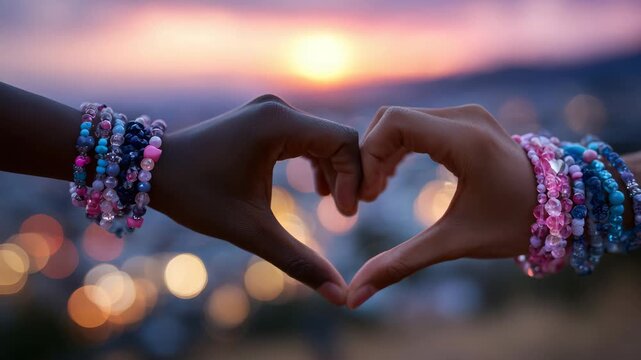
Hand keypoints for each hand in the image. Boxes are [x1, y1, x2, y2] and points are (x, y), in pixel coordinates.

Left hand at [152, 95, 361, 304]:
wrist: (152, 172)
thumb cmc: (196, 196)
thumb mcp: (250, 230)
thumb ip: (298, 260)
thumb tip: (339, 296)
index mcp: (278, 124)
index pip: (343, 142)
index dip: (354, 178)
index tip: (343, 215)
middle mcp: (278, 110)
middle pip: (337, 139)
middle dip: (347, 176)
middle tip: (343, 214)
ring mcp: (271, 112)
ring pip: (323, 139)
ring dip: (334, 171)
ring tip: (331, 205)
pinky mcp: (264, 120)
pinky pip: (307, 138)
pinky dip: (317, 162)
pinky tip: (317, 190)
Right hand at [347, 105, 536, 308]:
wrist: (562, 210)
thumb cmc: (514, 226)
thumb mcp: (455, 242)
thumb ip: (402, 263)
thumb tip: (355, 296)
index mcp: (466, 139)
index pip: (394, 124)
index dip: (368, 156)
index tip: (366, 196)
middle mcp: (464, 117)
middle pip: (390, 119)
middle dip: (369, 157)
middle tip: (367, 198)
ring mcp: (465, 116)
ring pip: (399, 120)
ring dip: (380, 154)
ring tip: (376, 192)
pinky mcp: (463, 122)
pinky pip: (415, 125)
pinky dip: (396, 149)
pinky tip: (390, 179)